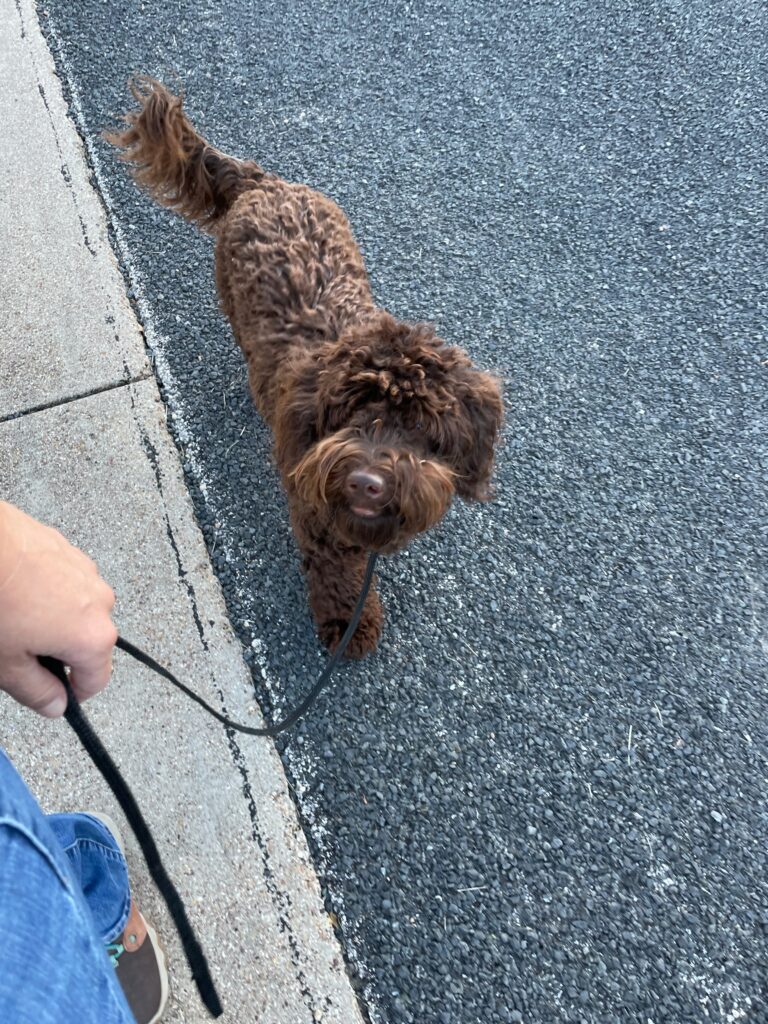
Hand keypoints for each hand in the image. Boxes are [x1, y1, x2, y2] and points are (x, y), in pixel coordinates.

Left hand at [0, 502, 116, 716]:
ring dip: (54, 618)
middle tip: (20, 650)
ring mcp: (88, 573)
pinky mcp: (70, 552)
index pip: (96, 681)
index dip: (72, 692)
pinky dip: (48, 591)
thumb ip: (37, 692)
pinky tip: (18, 590)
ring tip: (16, 615)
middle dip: (59, 650)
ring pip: (77, 610)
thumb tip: (55, 705)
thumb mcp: (8, 664)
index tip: (54, 692)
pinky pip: (66, 583)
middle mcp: (101, 603)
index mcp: (93, 637)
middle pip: (88, 642)